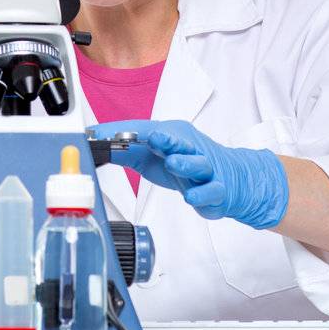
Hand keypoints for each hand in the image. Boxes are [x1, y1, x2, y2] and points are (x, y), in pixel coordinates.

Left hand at [92, 119, 289, 229]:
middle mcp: (189, 149)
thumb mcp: (152, 156)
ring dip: (185, 163)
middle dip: (166, 139)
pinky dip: (202, 194)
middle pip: (178, 142)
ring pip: (197, 164)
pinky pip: (211, 191)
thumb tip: (96, 144)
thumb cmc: (187, 164)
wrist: (232, 178)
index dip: (126, 134)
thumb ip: (126, 151)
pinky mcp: (217, 190)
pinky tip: (192, 197)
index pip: (146, 132)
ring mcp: (205, 169)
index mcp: (172, 137)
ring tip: (173, 163)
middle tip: (155, 137)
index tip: (105, 136)